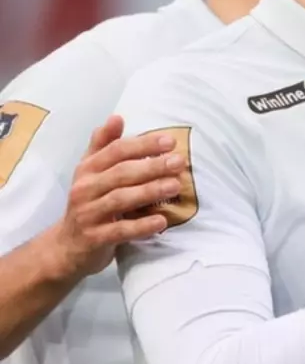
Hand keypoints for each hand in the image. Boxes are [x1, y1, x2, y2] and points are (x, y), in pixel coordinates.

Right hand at [42, 116, 184, 279]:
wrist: (66, 246)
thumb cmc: (88, 202)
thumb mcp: (90, 172)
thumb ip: (104, 145)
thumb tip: (116, 117)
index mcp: (88, 169)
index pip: (116, 151)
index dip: (142, 145)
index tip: (170, 141)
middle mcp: (85, 189)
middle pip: (121, 173)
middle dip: (151, 166)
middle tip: (179, 162)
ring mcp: (88, 214)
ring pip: (120, 199)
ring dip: (149, 191)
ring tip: (175, 186)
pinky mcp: (95, 238)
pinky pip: (120, 230)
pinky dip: (141, 226)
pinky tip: (162, 221)